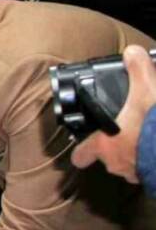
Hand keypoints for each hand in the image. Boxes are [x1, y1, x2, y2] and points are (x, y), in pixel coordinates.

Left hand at [72, 45, 155, 182]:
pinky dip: (149, 159)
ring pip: (127, 166)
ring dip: (133, 155)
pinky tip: (155, 147)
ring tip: (142, 140)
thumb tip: (132, 53)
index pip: (81, 155)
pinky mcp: (153, 176)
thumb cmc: (154, 124)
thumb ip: (137, 69)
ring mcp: (135, 173)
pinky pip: (147, 169)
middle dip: (113, 149)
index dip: (81, 151)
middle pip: (106, 160)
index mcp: (104, 145)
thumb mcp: (146, 88)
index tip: (82, 148)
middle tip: (121, 136)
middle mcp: (116, 163)